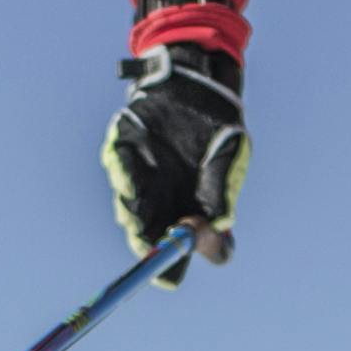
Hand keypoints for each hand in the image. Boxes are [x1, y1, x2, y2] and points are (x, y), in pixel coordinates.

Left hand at [104, 42, 245, 282]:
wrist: (196, 90)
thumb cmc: (218, 128)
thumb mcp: (231, 156)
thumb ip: (223, 190)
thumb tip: (219, 225)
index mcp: (195, 216)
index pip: (187, 255)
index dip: (182, 260)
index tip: (187, 239)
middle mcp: (165, 210)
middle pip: (149, 245)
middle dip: (146, 244)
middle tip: (148, 237)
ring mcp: (141, 189)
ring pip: (129, 213)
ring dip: (132, 213)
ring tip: (137, 202)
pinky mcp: (123, 162)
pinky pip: (119, 173)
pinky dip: (122, 174)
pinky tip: (127, 172)